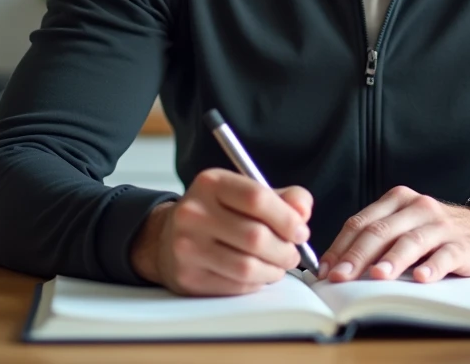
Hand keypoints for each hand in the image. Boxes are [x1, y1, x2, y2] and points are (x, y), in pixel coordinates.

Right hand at [129, 168, 312, 295]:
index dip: (287, 218)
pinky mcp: (188, 277)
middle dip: (285, 250)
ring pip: (247, 266)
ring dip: (273, 270)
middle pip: (255, 236)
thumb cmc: (216, 213)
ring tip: (278, 265)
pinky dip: (255, 283)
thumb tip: (303, 211)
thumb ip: (282, 198)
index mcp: (211, 183)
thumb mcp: (245, 193)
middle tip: (293, 254)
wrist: (166, 238)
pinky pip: (235, 286)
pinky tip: (257, 274)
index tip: (300, 231)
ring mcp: (186, 247)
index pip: (257, 198)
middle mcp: (193, 213)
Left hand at [319, 186, 469, 283]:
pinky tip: (421, 278)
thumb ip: (377, 238)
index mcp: (397, 200)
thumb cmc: (435, 233)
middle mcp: (417, 207)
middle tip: (341, 277)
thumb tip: (338, 266)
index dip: (340, 247)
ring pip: (411, 241)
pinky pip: (445, 255)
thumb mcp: (404, 226)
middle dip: (357, 256)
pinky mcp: (462, 244)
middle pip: (381, 231)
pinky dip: (432, 267)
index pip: (361, 222)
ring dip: (391, 260)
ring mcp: (440, 225)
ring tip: (377, 276)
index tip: (325, 270)